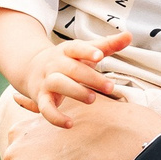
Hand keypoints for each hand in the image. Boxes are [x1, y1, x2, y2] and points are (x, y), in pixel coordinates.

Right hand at [15, 33, 129, 126]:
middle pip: (72, 68)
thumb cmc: (67, 60)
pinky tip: (69, 124)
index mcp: (67, 51)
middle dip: (91, 77)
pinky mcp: (41, 98)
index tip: (100, 55)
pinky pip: (46, 108)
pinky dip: (55, 117)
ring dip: (75, 91)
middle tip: (110, 87)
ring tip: (92, 99)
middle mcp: (56, 64)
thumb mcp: (85, 50)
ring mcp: (47, 81)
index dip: (87, 51)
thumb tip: (129, 35)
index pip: (77, 48)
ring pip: (58, 84)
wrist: (31, 67)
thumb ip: (107, 44)